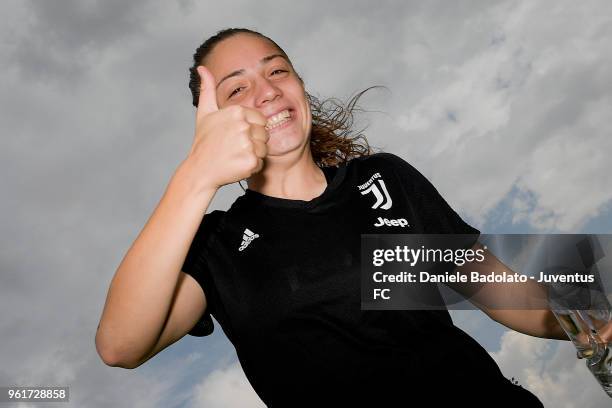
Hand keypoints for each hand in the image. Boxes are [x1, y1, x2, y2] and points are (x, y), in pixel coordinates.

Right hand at [185, 65, 268, 191]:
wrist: (200, 170)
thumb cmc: (204, 142)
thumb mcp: (204, 113)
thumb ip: (207, 89)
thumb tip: (202, 68)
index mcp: (236, 111)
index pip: (261, 119)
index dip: (251, 129)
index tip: (236, 136)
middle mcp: (243, 125)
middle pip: (264, 134)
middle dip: (253, 142)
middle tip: (235, 147)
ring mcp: (247, 143)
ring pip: (264, 149)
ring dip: (253, 154)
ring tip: (235, 155)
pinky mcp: (250, 161)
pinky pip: (261, 163)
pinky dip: (251, 166)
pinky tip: (236, 164)